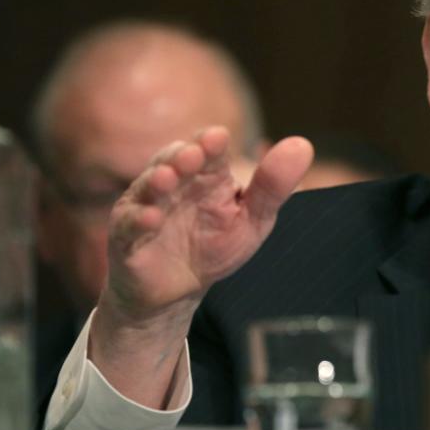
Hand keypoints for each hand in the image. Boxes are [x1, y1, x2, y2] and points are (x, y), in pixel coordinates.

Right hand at [103, 126, 312, 319]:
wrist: (178, 291)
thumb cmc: (215, 246)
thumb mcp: (252, 219)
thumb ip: (273, 186)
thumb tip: (303, 145)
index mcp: (207, 176)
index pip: (208, 150)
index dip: (211, 142)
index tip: (219, 138)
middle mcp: (173, 184)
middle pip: (174, 160)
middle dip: (183, 155)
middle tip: (194, 154)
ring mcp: (146, 207)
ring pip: (147, 186)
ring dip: (157, 180)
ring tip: (169, 178)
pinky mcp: (126, 237)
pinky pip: (128, 226)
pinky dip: (139, 220)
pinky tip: (152, 218)